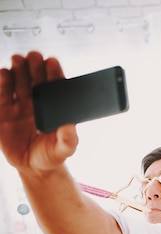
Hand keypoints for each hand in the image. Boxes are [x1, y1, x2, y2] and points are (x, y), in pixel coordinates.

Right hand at [0, 51, 77, 173]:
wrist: (34, 168)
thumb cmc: (52, 155)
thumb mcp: (64, 149)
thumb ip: (68, 138)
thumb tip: (71, 125)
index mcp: (53, 107)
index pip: (54, 86)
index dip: (53, 72)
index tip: (52, 61)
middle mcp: (35, 102)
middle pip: (34, 79)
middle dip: (34, 66)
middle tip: (34, 56)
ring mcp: (18, 106)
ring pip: (17, 82)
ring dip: (17, 69)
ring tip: (17, 59)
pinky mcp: (2, 112)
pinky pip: (1, 95)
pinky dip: (1, 83)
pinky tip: (3, 73)